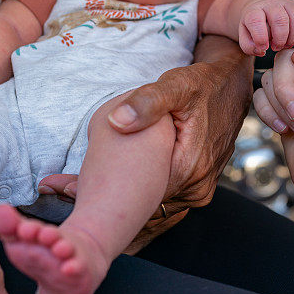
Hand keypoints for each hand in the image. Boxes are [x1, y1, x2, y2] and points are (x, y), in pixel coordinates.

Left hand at [39, 35, 252, 252]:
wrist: (232, 86)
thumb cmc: (203, 83)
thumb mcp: (176, 85)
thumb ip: (146, 102)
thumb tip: (116, 121)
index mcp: (188, 169)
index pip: (140, 199)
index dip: (103, 195)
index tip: (68, 191)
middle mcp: (196, 188)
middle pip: (145, 209)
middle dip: (107, 207)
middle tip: (61, 195)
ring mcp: (199, 190)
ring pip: (153, 209)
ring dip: (121, 209)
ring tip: (76, 200)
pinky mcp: (196, 187)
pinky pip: (163, 201)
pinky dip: (138, 201)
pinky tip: (109, 197)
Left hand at [239, 0, 293, 55]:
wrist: (263, 12)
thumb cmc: (254, 29)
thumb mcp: (245, 38)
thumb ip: (249, 46)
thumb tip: (261, 50)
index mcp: (254, 11)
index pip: (255, 20)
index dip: (260, 37)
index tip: (264, 48)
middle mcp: (272, 4)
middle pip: (280, 19)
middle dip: (280, 39)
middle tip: (276, 48)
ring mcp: (288, 3)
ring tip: (287, 45)